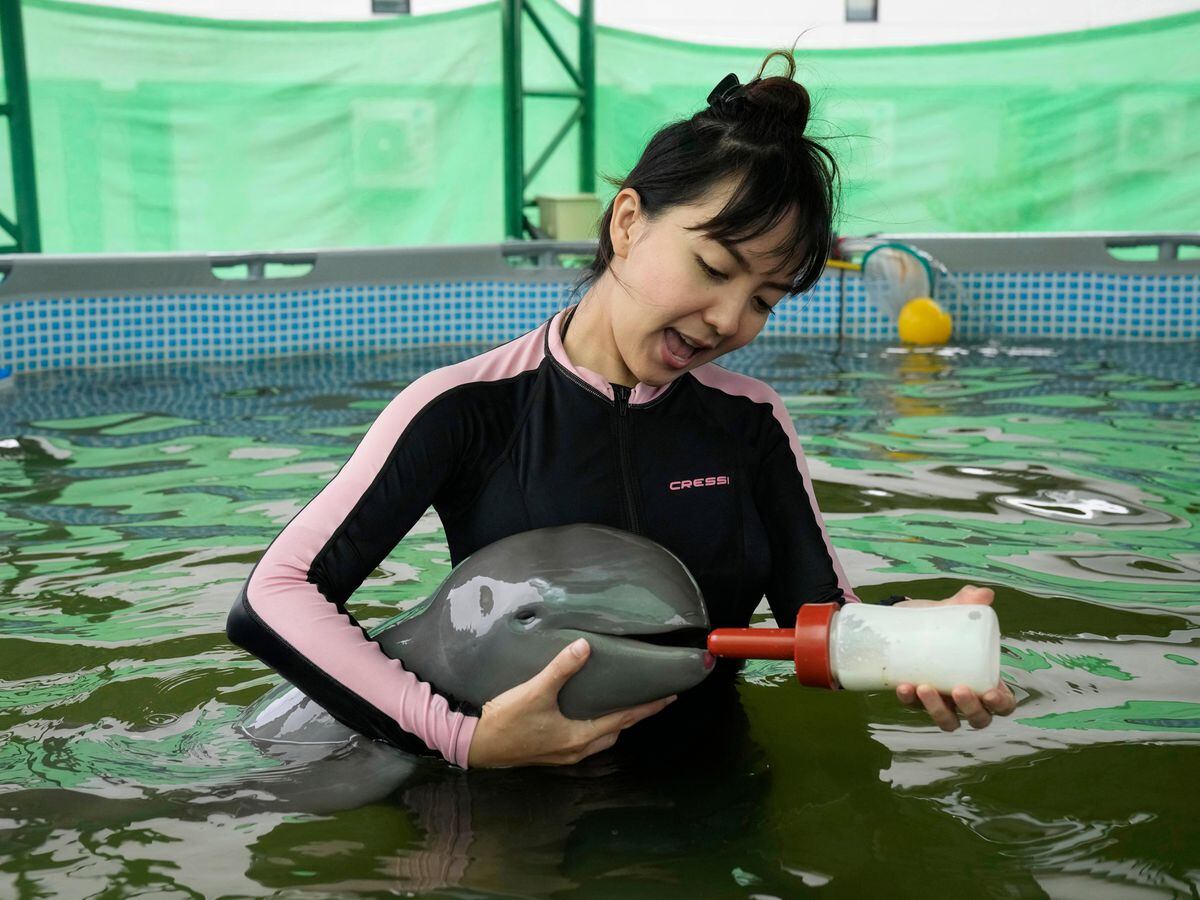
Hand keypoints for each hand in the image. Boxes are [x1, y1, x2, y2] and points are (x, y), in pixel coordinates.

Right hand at [466, 637, 676, 767]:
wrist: (477, 745)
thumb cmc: (507, 720)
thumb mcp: (535, 690)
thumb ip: (561, 668)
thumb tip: (585, 646)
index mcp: (579, 737)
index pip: (623, 719)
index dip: (647, 707)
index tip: (669, 696)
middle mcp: (576, 750)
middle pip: (616, 732)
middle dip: (636, 717)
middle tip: (652, 700)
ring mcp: (564, 755)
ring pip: (601, 740)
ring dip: (616, 725)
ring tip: (625, 706)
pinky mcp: (552, 754)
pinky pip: (586, 742)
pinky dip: (597, 730)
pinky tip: (591, 718)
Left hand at [892, 585, 1016, 730]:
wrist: (903, 619)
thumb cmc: (938, 620)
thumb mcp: (952, 610)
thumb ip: (967, 601)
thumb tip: (983, 594)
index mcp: (984, 677)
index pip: (1004, 703)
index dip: (1001, 704)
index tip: (990, 693)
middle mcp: (965, 695)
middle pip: (979, 718)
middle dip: (971, 709)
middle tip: (958, 689)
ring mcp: (941, 700)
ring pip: (948, 721)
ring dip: (937, 710)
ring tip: (923, 687)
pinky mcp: (915, 699)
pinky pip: (914, 708)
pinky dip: (909, 701)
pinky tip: (902, 686)